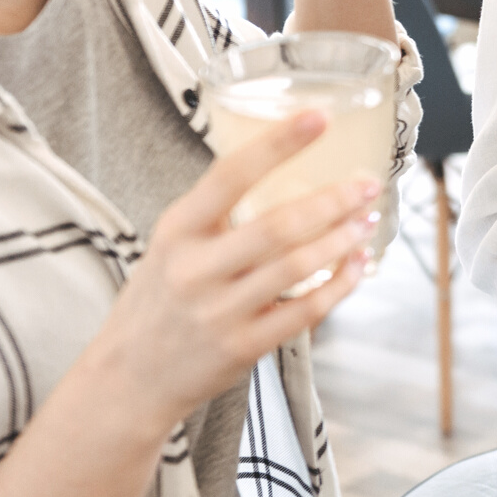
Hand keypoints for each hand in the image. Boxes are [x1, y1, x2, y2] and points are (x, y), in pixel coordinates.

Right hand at [88, 111, 380, 435]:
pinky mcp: (243, 348)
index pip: (229, 174)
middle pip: (277, 225)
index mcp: (177, 231)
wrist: (127, 380)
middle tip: (369, 183)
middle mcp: (195, 269)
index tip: (320, 117)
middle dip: (333, 200)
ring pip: (297, 267)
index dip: (278, 144)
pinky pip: (305, 312)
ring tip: (368, 219)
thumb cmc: (158, 302)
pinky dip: (340, 286)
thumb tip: (283, 168)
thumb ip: (216, 215)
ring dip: (343, 240)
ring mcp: (219, 312)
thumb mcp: (170, 246)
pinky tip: (358, 266)